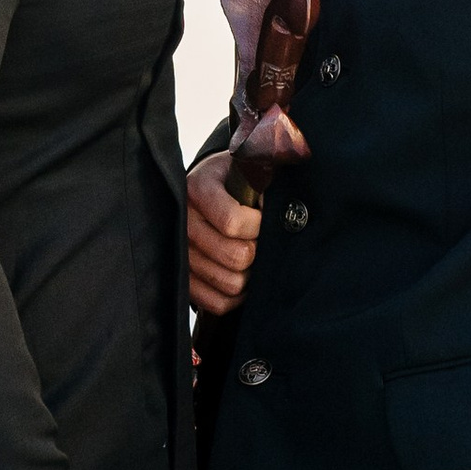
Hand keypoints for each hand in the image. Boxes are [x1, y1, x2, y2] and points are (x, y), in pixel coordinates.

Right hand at [187, 154, 261, 317]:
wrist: (208, 188)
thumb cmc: (235, 179)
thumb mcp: (246, 166)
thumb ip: (265, 177)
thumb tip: (289, 206)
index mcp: (198, 189)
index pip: (232, 222)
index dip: (258, 225)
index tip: (265, 216)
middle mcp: (183, 223)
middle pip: (235, 256)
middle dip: (258, 251)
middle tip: (261, 240)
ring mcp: (181, 254)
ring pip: (230, 283)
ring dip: (250, 275)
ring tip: (253, 258)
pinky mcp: (184, 280)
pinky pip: (217, 302)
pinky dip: (236, 296)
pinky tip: (242, 276)